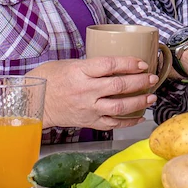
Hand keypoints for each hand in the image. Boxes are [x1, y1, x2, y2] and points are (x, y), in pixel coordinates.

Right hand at [29, 56, 158, 129]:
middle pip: (119, 86)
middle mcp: (86, 91)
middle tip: (152, 79)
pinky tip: (140, 116)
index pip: (110, 65)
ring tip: (151, 97)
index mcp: (80, 72)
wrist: (35, 103)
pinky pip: (113, 123)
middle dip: (140, 82)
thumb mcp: (71, 64)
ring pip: (119, 107)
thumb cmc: (51, 79)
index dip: (129, 63)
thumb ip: (93, 65)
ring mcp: (88, 108)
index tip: (142, 63)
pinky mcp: (89, 121)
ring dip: (139, 102)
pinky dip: (128, 121)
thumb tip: (117, 64)